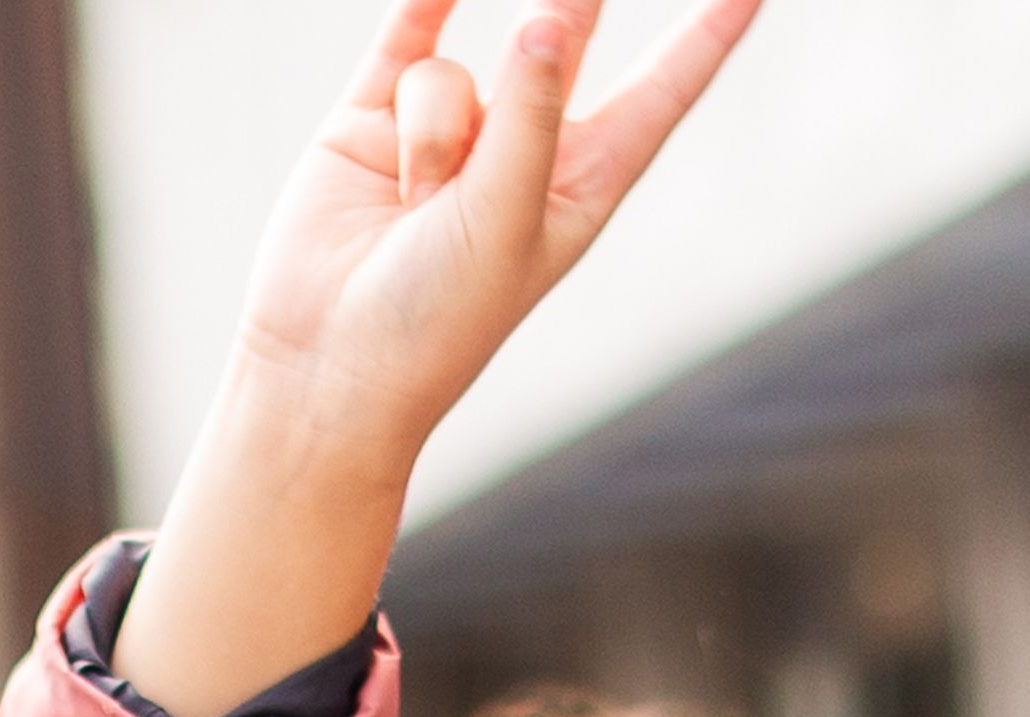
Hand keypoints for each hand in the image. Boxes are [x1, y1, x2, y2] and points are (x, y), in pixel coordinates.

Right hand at [109, 0, 759, 716]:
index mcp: (580, 187)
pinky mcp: (372, 122)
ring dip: (433, 134)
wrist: (326, 368)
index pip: (658, 95)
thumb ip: (530, 116)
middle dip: (576, 1)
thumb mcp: (506, 221)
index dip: (703, 38)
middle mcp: (519, 152)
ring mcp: (446, 134)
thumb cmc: (435, 322)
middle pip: (563, 44)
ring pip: (455, 76)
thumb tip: (547, 19)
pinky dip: (421, 4)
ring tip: (414, 202)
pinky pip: (406, 40)